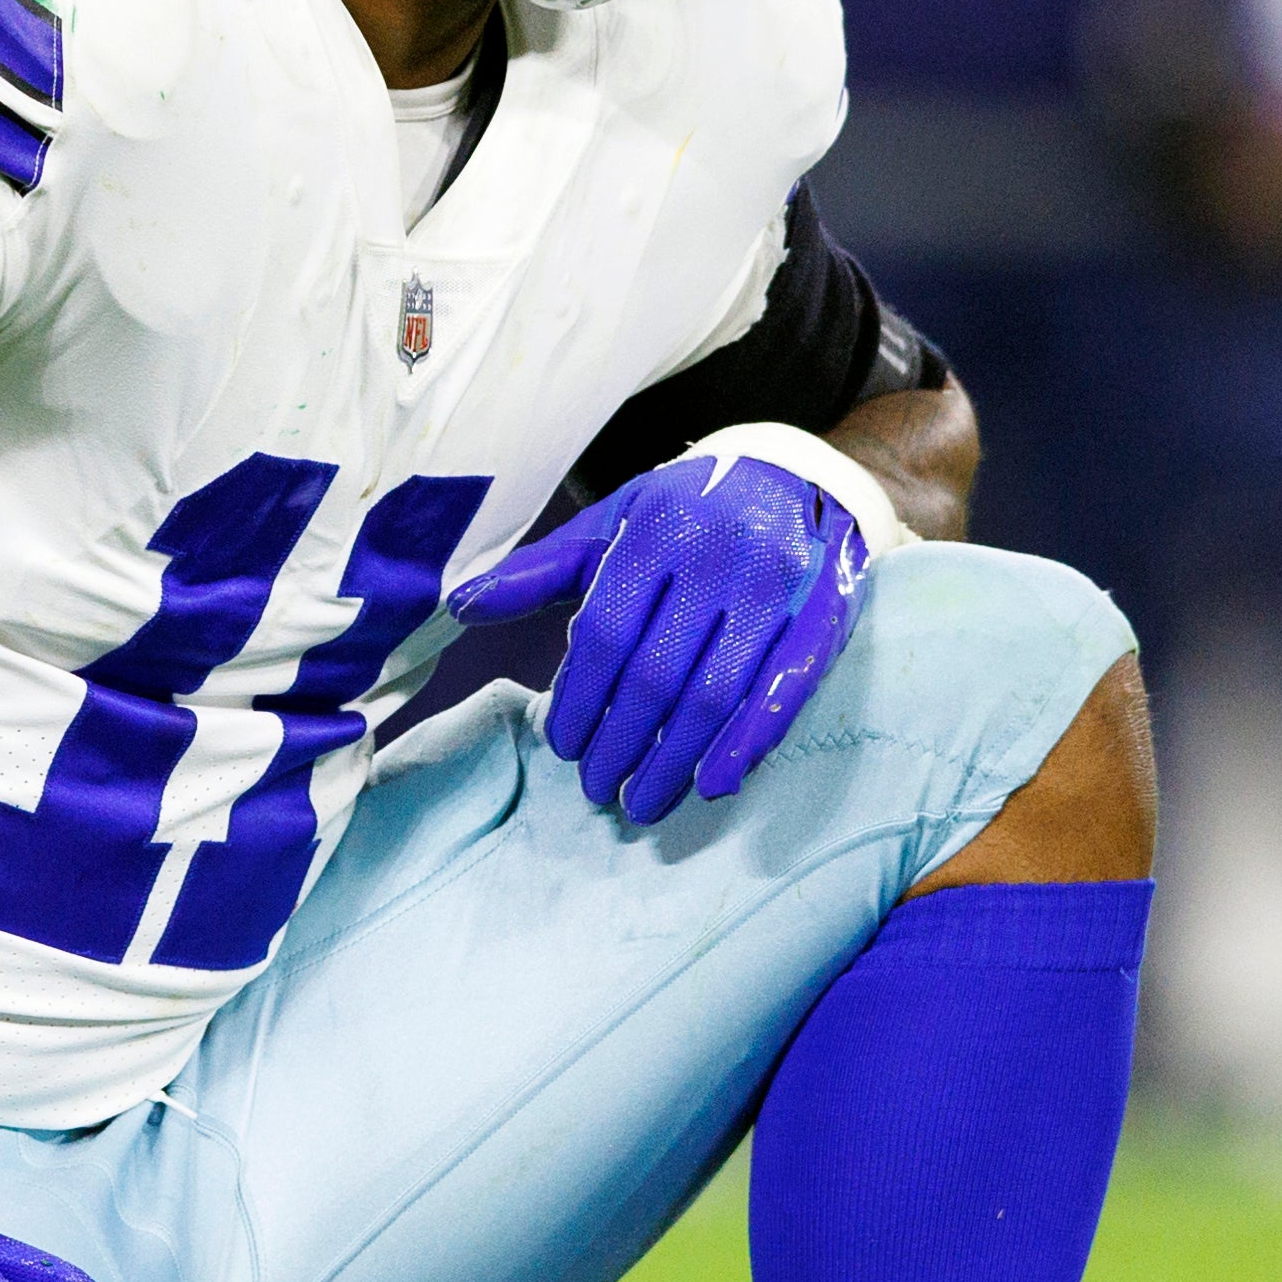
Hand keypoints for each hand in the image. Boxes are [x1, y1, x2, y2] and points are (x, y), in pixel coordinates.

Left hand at [444, 441, 877, 824]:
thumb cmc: (689, 512)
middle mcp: (717, 556)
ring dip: (674, 759)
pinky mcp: (822, 614)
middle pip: (656, 672)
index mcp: (656, 531)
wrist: (799, 478)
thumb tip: (458, 607)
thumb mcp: (614, 523)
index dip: (580, 698)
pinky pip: (785, 688)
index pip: (606, 631)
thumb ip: (542, 570)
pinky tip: (717, 781)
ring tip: (641, 803)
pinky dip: (750, 740)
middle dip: (620, 742)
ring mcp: (775, 587)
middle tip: (596, 790)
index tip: (562, 745)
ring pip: (715, 691)